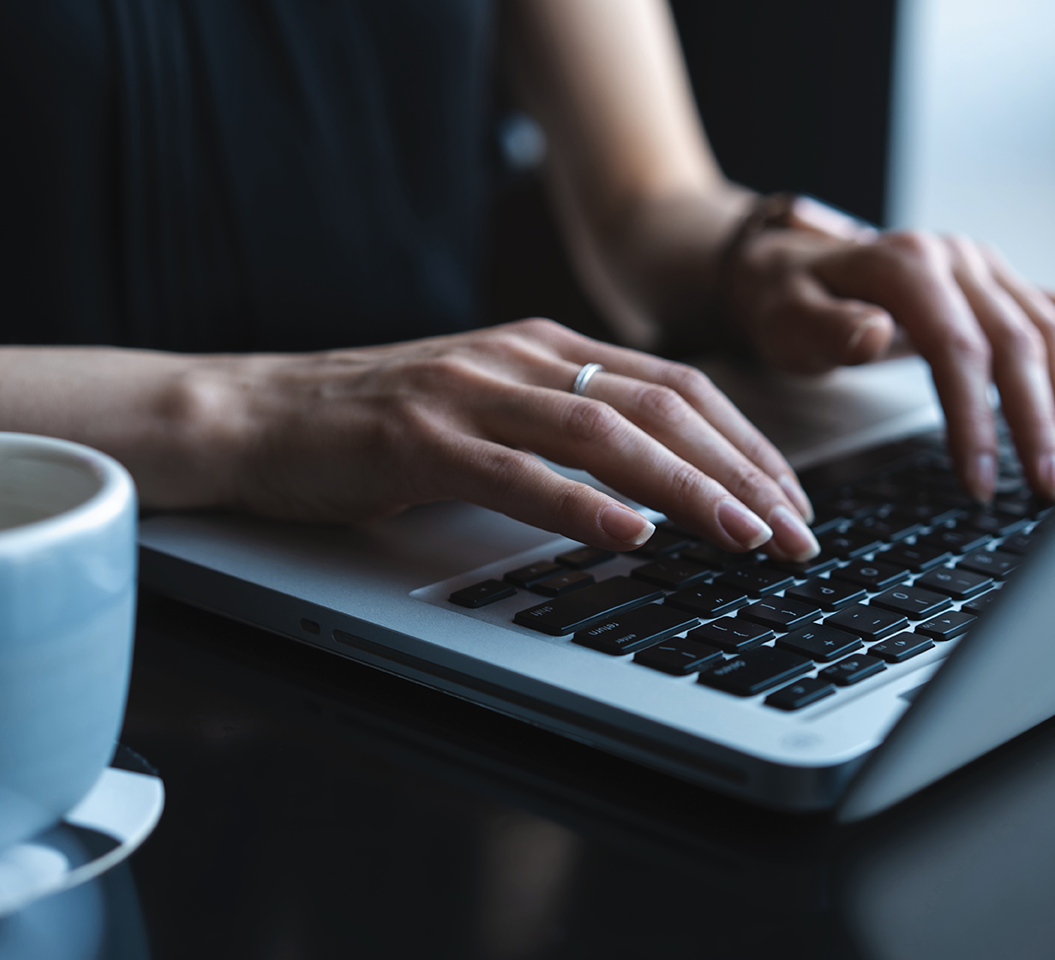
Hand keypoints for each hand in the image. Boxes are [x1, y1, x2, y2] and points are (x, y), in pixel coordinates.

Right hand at [208, 318, 819, 558]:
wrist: (257, 414)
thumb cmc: (374, 423)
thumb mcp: (488, 409)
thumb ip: (562, 430)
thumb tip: (651, 487)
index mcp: (544, 349)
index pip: (675, 388)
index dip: (745, 441)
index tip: (792, 496)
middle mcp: (519, 359)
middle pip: (661, 407)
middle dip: (743, 471)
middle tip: (797, 531)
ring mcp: (470, 393)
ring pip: (605, 435)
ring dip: (688, 488)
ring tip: (745, 536)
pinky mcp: (420, 438)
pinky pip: (517, 473)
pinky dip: (581, 506)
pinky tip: (632, 535)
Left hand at [726, 225, 1054, 502]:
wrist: (785, 264)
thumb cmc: (782, 299)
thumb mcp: (783, 317)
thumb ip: (826, 329)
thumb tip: (874, 332)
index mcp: (907, 262)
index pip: (959, 348)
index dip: (977, 418)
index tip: (982, 482)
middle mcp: (957, 256)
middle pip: (1018, 343)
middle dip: (1038, 422)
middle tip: (1050, 491)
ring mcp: (985, 267)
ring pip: (1050, 333)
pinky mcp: (1000, 283)